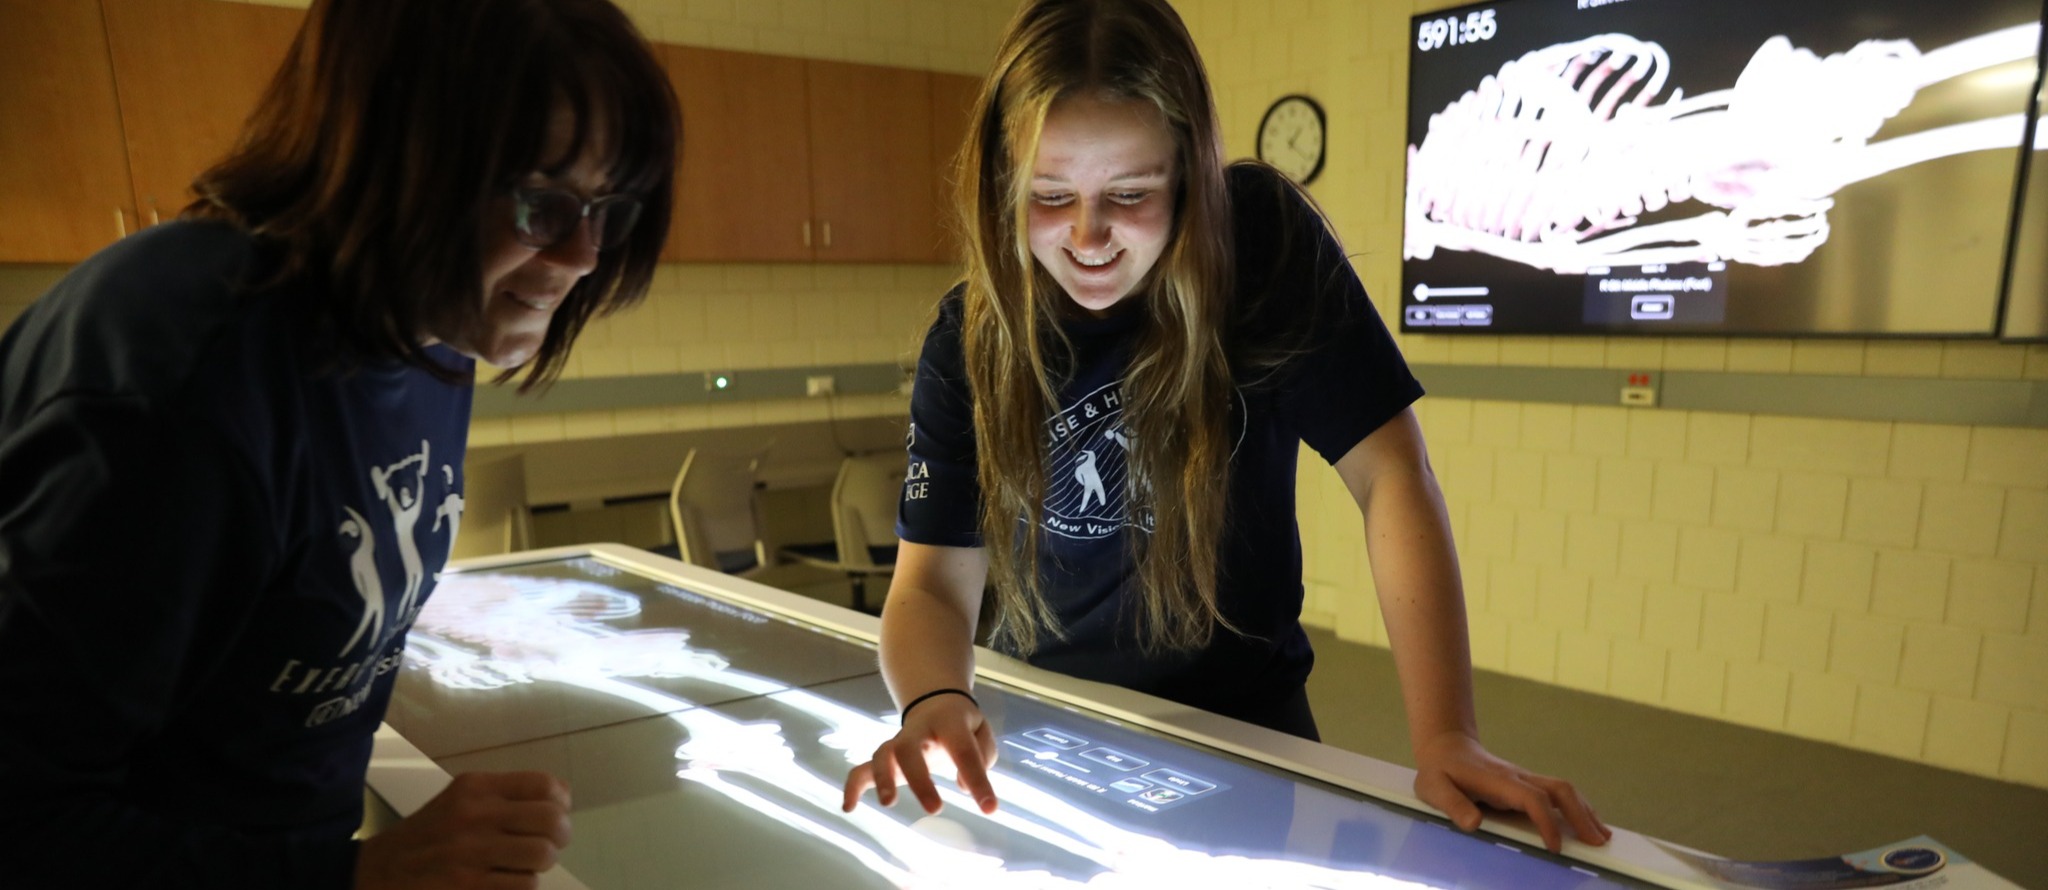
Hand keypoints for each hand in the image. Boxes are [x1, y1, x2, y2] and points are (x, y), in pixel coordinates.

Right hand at [355, 771, 572, 889]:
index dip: (561, 804)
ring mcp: (470, 853)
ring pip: (542, 857)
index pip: (545, 786)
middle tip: (546, 846)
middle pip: (552, 822)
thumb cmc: (428, 835)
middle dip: (558, 838)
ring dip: (537, 867)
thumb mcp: (459, 800)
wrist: (377, 872)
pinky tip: (502, 883)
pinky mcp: (468, 887)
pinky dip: (521, 886)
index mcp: (475, 788)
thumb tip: (562, 798)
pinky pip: (523, 886)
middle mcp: (474, 815)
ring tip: (519, 867)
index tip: (554, 816)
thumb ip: (506, 795)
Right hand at [840, 693, 997, 815]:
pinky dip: (852, 787)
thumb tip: (964, 785)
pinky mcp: (884, 759)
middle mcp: (918, 731)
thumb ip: (983, 755)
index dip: (978, 781)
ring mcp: (897, 744)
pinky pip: (861, 769)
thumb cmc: (962, 724)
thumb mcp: (982, 730)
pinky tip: (848, 808)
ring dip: (883, 779)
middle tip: (935, 810)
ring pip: (882, 755)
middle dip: (919, 780)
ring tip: (888, 804)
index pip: (963, 751)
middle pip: (910, 749)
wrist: (935, 702)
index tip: (990, 809)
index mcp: (949, 723)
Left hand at [1411, 731, 1609, 852]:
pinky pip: (1558, 794)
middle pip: (1560, 790)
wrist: (1445, 746)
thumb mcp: (1433, 788)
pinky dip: (1577, 808)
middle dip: (1581, 815)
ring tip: (1603, 837)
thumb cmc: (1439, 771)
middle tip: (1599, 843)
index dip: (1546, 823)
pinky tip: (1588, 823)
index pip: (1532, 799)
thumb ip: (1452, 805)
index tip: (1556, 847)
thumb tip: (1474, 825)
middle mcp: (1518, 778)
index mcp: (1498, 781)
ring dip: (1585, 811)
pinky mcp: (1526, 784)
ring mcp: (1525, 779)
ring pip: (1564, 789)